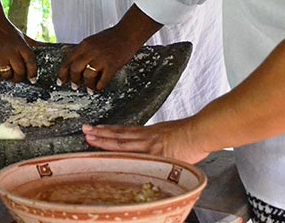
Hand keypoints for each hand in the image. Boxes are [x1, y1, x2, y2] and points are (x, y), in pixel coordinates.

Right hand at [0, 15, 38, 83]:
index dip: (33, 72)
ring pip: (7, 74)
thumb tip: (52, 48)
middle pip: (20, 71)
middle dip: (20, 77)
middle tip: (18, 77)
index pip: (31, 61)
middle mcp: (11, 50)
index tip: (33, 79)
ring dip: (9, 77)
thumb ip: (35, 45)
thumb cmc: (9, 31)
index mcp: (21, 45)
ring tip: (8, 75)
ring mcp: (0, 54)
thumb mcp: (23, 37)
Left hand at [58, 6, 160, 90]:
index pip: (68, 60)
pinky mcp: (112, 65)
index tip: (61, 80)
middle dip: (74, 80)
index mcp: (84, 44)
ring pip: (88, 76)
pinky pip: (103, 80)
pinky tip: (99, 88)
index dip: (62, 72)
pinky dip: (99, 86)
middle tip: (75, 86)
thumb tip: (70, 56)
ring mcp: (101, 59)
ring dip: (87, 85)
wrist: (128, 33)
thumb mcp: (92, 40)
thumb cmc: (111, 37)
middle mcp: (91, 51)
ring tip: (89, 89)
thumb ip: (82, 49)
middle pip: (75, 69)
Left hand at [82, 120, 208, 163]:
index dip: (109, 131)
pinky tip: (110, 155)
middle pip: (118, 136)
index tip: (96, 129)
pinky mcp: (155, 153)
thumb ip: (161, 142)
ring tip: (89, 137)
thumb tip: (158, 148)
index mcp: (149, 133)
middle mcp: (145, 137)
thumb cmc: (190, 134)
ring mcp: (149, 145)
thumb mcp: (171, 135)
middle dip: (100, 133)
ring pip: (121, 142)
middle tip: (84, 130)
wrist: (200, 131)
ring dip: (104, 140)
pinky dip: (121, 154)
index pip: (124, 132)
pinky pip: (134, 154)